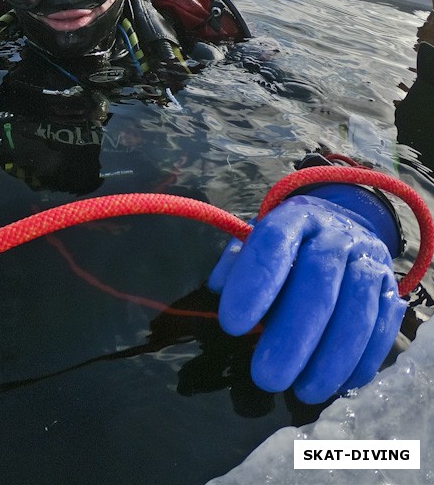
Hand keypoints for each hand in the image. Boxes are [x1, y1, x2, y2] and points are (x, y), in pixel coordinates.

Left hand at [208, 192, 405, 403]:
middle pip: (318, 283)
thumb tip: (218, 288)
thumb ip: (236, 263)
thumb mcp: (256, 238)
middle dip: (292, 336)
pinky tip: (338, 385)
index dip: (254, 283)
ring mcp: (368, 261)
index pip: (274, 243)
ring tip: (303, 391)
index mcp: (295, 217)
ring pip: (357, 311)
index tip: (232, 326)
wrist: (341, 226)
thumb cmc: (288, 244)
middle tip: (266, 377)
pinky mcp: (390, 290)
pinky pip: (382, 328)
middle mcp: (336, 235)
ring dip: (330, 358)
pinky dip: (361, 361)